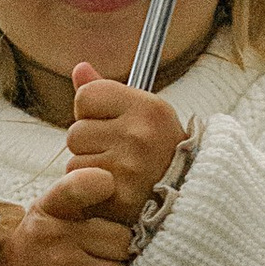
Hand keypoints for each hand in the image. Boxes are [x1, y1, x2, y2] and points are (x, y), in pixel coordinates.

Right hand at [0, 164, 133, 265]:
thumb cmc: (44, 250)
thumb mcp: (53, 214)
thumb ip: (86, 199)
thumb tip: (133, 207)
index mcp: (50, 209)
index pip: (81, 185)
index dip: (100, 184)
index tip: (107, 185)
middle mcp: (52, 235)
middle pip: (122, 241)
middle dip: (115, 254)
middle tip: (91, 259)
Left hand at [64, 72, 187, 229]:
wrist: (190, 198)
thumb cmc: (160, 151)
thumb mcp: (145, 114)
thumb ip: (107, 92)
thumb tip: (79, 67)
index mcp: (148, 108)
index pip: (86, 95)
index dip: (91, 111)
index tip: (110, 123)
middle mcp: (139, 135)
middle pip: (75, 131)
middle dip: (90, 143)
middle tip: (119, 154)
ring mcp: (128, 168)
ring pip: (74, 161)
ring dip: (89, 168)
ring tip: (118, 173)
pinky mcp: (118, 197)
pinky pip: (80, 185)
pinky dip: (91, 189)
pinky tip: (114, 190)